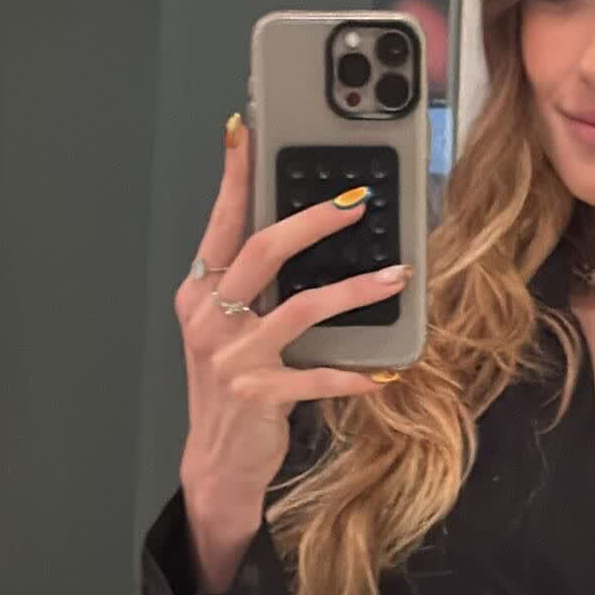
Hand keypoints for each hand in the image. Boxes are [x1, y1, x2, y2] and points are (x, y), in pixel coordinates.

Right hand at [175, 113, 410, 502]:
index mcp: (199, 294)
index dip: (234, 178)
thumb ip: (252, 289)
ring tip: (395, 278)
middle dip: (313, 221)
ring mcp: (232, 357)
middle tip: (356, 203)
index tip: (246, 132)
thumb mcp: (230, 332)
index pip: (220, 224)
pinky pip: (317, 376)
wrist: (217, 462)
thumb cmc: (234, 389)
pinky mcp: (259, 395)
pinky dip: (353, 374)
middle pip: (261, 251)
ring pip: (300, 307)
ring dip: (354, 289)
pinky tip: (382, 373)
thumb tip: (296, 235)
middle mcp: (209, 319)